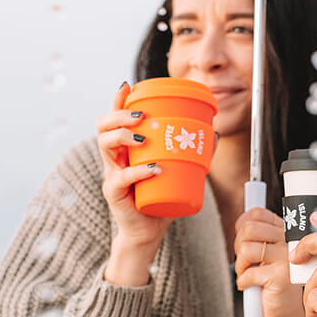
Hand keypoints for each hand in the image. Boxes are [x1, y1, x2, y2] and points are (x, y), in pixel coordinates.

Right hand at [97, 81, 171, 285]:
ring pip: (105, 146)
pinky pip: (121, 178)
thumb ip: (191, 152)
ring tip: (142, 137)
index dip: (117, 100)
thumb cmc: (159, 197)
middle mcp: (114, 157)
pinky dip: (138, 171)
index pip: (115, 118)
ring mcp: (111, 173)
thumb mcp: (176, 170)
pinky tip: (153, 169)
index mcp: (125, 147)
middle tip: (140, 114)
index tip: (127, 86)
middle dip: (118, 114)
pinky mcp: (114, 193)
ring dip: (122, 136)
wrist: (148, 231)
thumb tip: (213, 133)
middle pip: (103, 126)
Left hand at [234, 207, 308, 316]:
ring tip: (247, 274)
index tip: (244, 242)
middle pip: (248, 229)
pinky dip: (243, 282)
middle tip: (244, 262)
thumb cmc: (278, 284)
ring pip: (246, 249)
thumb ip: (259, 237)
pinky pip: (248, 273)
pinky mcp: (281, 276)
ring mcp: (287, 258)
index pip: (258, 214)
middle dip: (238, 247)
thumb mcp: (269, 255)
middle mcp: (289, 241)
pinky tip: (251, 286)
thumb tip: (240, 225)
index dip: (242, 226)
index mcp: (286, 232)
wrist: (293, 314)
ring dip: (240, 266)